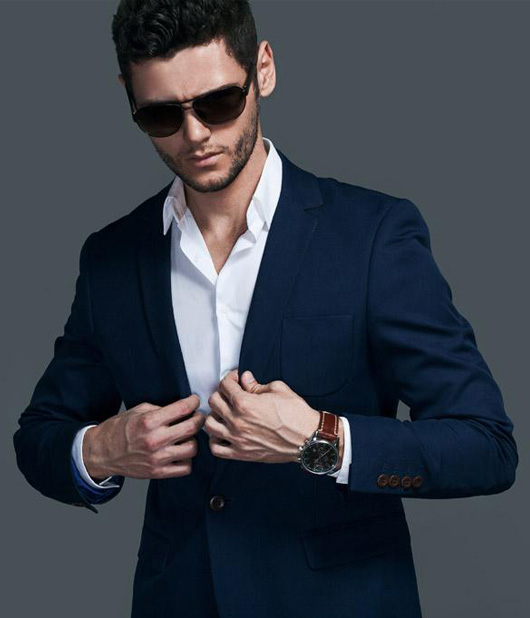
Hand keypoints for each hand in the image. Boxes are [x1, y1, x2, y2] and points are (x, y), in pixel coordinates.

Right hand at [83, 394, 204, 480]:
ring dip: (193, 440)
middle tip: (197, 416)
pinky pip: (185, 468)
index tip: (194, 401)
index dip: (193, 402)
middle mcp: (155, 440)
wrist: (102, 453)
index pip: (182, 409)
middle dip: (199, 419)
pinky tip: (181, 452)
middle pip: (191, 428)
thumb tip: (180, 408)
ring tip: (187, 436)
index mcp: (149, 422)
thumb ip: (160, 409)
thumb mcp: (137, 411)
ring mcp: (157, 458)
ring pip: (192, 448)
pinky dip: (187, 459)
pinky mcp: (158, 472)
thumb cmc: (119, 430)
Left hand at [205, 369, 320, 463]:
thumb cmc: (296, 414)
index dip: (230, 378)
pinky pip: (216, 448)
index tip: (235, 378)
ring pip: (209, 424)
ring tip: (224, 412)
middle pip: (213, 402)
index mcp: (245, 403)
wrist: (308, 438)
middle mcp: (238, 421)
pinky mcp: (241, 454)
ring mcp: (238, 439)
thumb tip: (245, 379)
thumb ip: (256, 384)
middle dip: (221, 393)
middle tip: (230, 393)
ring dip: (214, 415)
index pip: (224, 385)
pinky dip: (215, 440)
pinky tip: (223, 433)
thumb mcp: (278, 389)